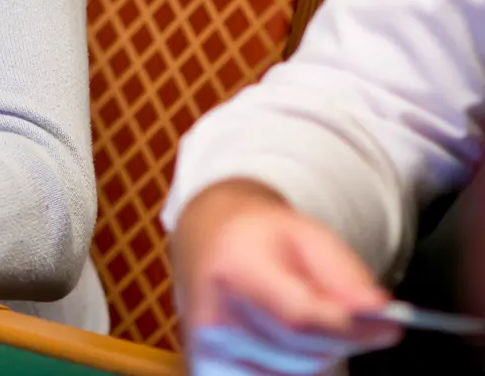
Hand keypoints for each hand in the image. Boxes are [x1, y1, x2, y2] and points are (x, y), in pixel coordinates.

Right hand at [173, 179, 402, 374]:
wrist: (206, 241)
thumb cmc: (259, 237)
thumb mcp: (308, 234)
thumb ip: (345, 273)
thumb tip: (380, 312)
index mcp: (234, 272)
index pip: (299, 318)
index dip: (350, 328)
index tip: (390, 326)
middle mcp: (215, 318)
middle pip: (304, 350)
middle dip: (342, 337)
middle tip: (353, 312)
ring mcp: (210, 351)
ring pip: (298, 371)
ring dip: (320, 352)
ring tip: (307, 313)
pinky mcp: (210, 369)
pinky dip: (296, 364)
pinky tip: (287, 336)